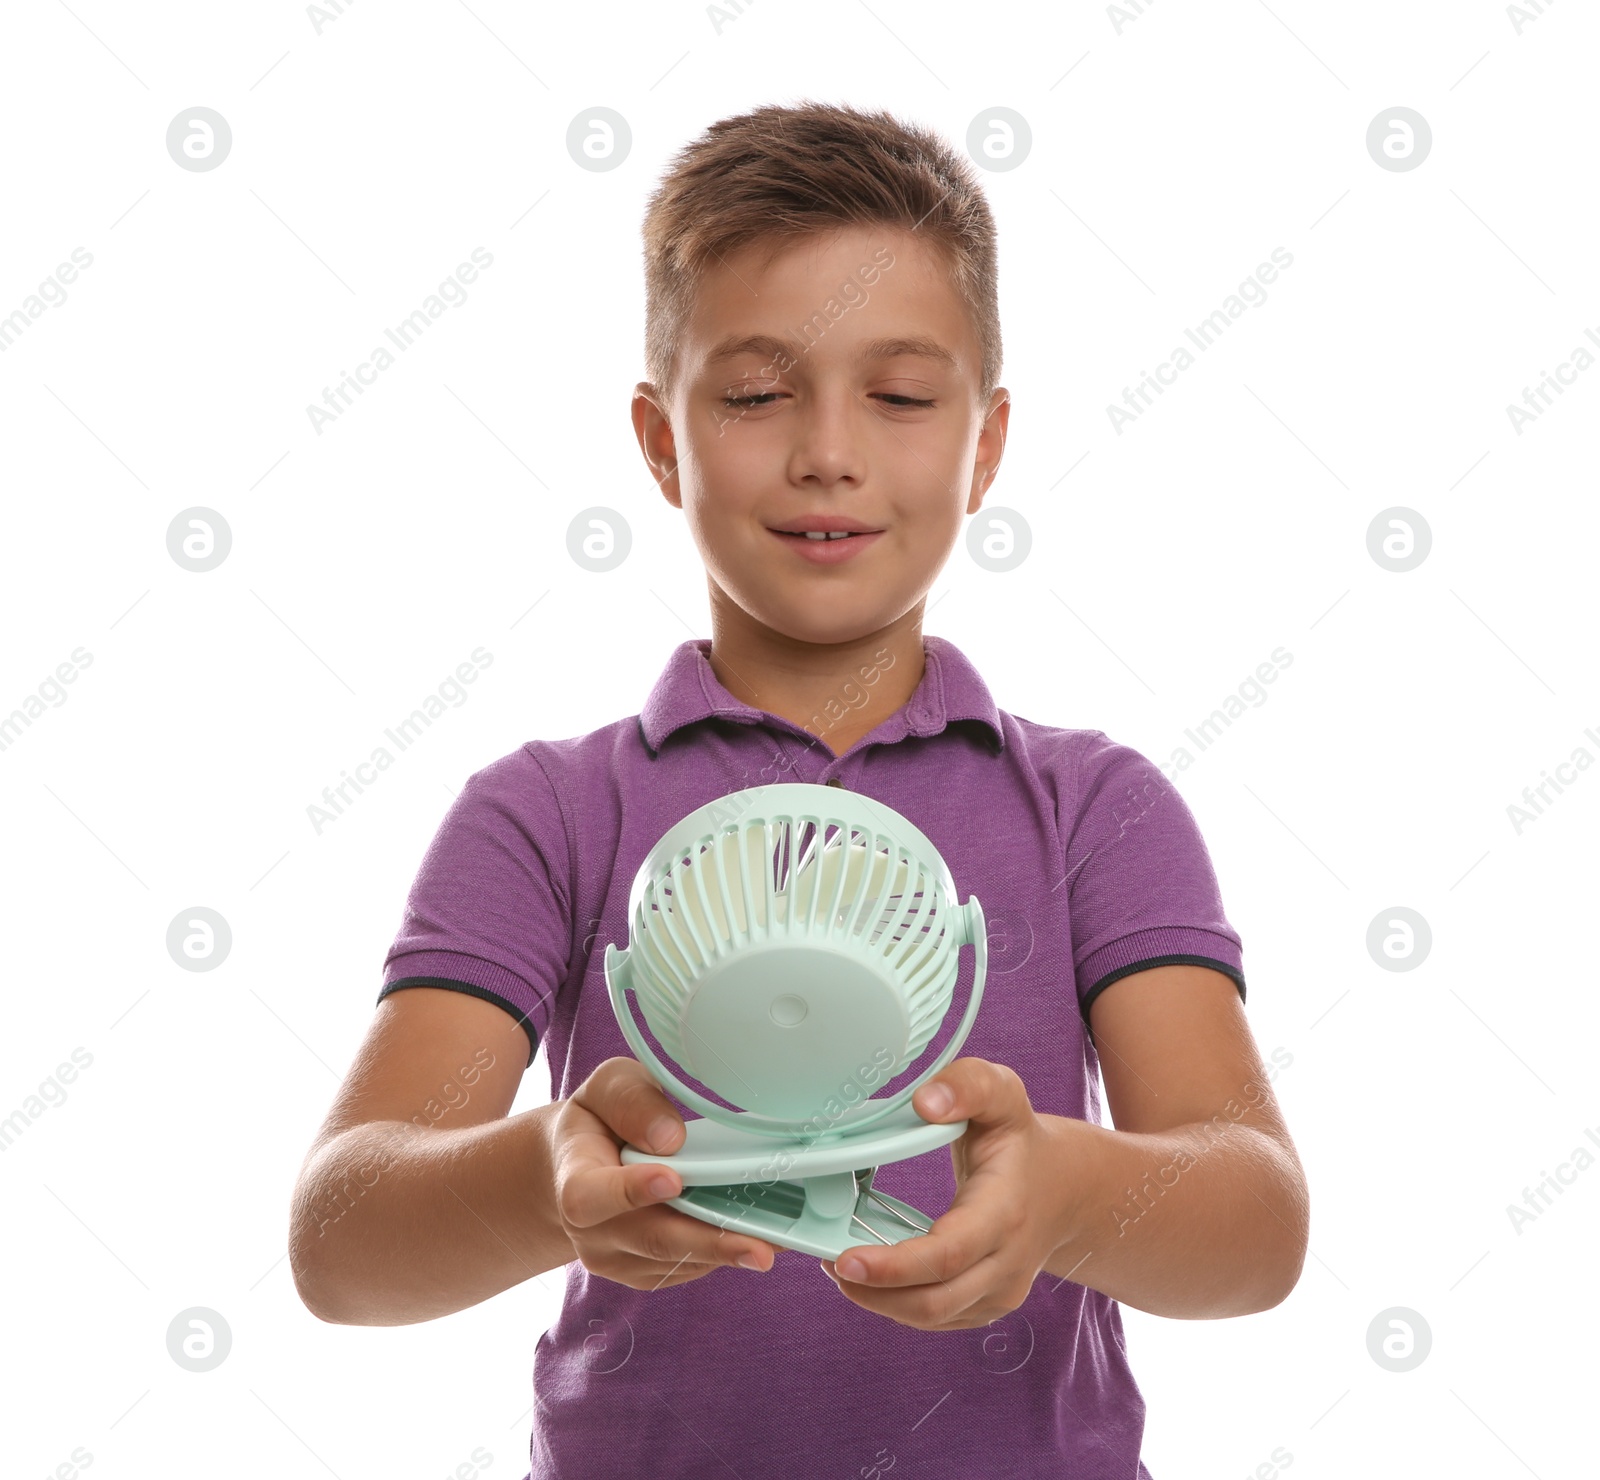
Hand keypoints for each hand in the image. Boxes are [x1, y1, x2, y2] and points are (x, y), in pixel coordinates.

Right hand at [550, 1057, 776, 1287]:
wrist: (578, 1165)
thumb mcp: (609, 1087)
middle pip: (650, 1240)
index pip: (591, 1195)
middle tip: (758, 1246)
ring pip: (676, 1260)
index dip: (631, 1191)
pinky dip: (721, 1254)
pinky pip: (686, 1269)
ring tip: (775, 1239)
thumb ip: (632, 1101)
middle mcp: (590, 1230)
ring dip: (727, 1252)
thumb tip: (670, 1138)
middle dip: (708, 1242)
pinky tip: (755, 1236)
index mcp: (573, 1177)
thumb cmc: (600, 1119)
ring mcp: (616, 1258)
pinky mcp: (643, 1272)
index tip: (673, 1180)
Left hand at [819, 1057, 1069, 1328]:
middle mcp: (1006, 1262)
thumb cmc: (1022, 1140)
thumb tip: (925, 1103)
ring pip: (932, 1316)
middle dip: (874, 1291)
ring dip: (880, 1301)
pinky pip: (937, 1318)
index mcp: (1004, 1211)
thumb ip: (967, 1085)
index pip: (947, 1254)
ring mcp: (1000, 1291)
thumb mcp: (1003, 1094)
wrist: (1064, 1188)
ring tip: (843, 1267)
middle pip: (934, 1300)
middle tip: (830, 1262)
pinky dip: (899, 1305)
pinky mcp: (987, 1304)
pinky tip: (874, 1277)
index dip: (894, 1266)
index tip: (846, 1260)